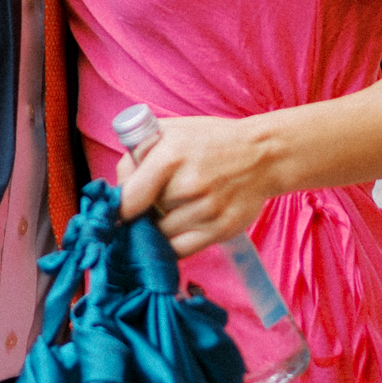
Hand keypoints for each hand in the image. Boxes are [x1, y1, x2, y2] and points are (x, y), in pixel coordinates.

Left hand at [116, 115, 283, 255]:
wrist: (264, 155)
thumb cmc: (211, 141)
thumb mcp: (171, 131)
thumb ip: (137, 153)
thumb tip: (117, 187)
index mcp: (170, 156)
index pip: (128, 199)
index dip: (118, 210)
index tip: (117, 213)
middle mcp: (189, 185)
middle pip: (145, 217)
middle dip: (143, 214)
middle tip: (153, 203)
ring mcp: (207, 210)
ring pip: (162, 236)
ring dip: (160, 229)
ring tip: (172, 211)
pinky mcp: (222, 229)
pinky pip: (182, 251)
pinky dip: (173, 244)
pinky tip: (178, 229)